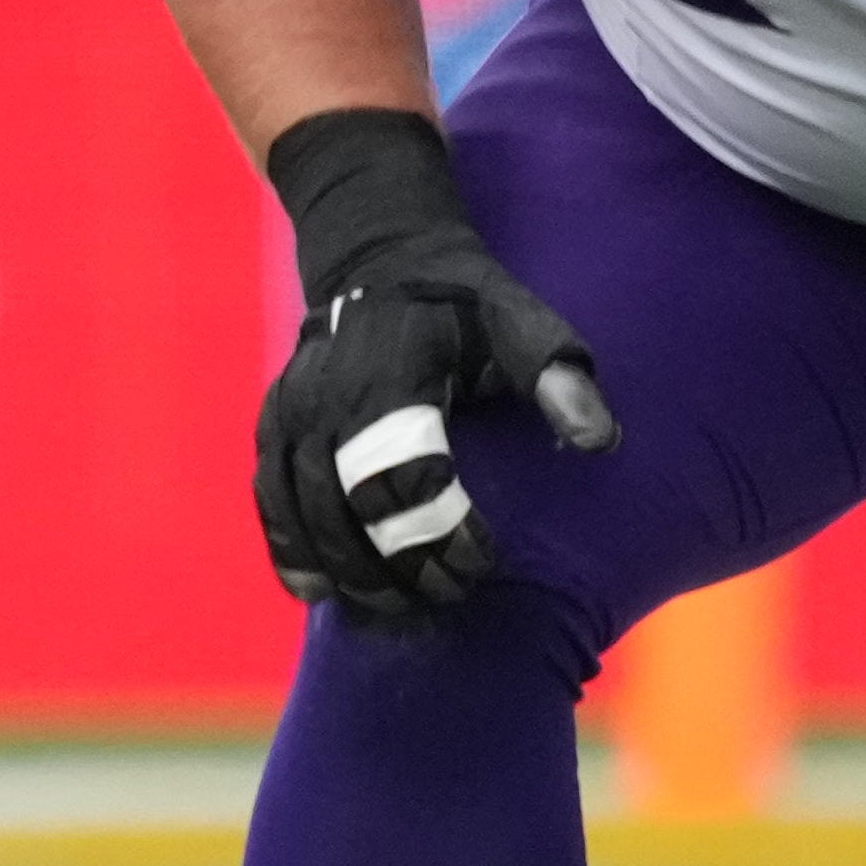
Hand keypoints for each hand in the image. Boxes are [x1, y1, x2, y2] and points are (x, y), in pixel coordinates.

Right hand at [251, 249, 620, 622]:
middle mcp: (327, 389)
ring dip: (341, 568)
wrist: (382, 258)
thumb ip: (559, 378)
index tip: (480, 566)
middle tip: (441, 599)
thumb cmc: (467, 305)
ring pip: (299, 506)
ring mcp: (290, 406)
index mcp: (391, 369)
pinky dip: (287, 546)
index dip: (438, 532)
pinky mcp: (271, 421)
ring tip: (388, 607)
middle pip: (345, 501)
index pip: (404, 470)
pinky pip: (268, 495)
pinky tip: (314, 590)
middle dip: (391, 565)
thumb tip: (597, 442)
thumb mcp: (522, 322)